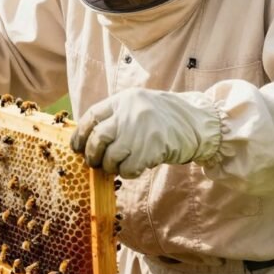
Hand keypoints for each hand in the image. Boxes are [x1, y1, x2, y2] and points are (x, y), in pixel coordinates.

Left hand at [70, 87, 220, 177]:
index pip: (92, 116)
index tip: (76, 147)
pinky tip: (133, 169)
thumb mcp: (138, 107)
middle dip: (92, 154)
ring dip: (109, 166)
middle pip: (98, 138)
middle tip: (94, 162)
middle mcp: (129, 113)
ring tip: (115, 167)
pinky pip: (128, 168)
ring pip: (111, 156)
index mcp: (123, 100)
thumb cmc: (164, 118)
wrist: (197, 123)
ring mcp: (140, 131)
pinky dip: (127, 173)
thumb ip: (116, 117)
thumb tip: (89, 140)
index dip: (80, 134)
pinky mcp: (151, 149)